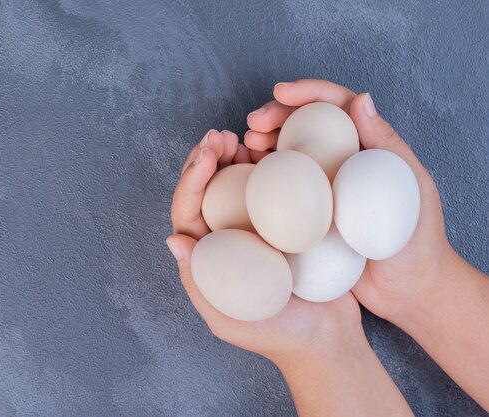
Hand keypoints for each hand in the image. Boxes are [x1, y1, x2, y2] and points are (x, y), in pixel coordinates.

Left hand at [168, 125, 413, 416]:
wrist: (328, 340)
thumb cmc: (277, 335)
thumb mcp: (229, 319)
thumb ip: (199, 283)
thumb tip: (173, 238)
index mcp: (208, 255)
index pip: (189, 210)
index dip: (191, 179)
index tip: (207, 154)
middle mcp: (228, 237)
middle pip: (208, 190)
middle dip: (208, 158)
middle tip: (221, 135)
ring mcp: (256, 228)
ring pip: (237, 183)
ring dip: (234, 156)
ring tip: (242, 137)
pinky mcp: (286, 224)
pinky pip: (273, 188)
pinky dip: (268, 166)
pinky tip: (271, 150)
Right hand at [246, 79, 454, 323]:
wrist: (406, 291)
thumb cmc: (418, 240)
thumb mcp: (412, 187)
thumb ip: (386, 144)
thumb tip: (360, 99)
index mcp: (367, 148)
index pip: (335, 107)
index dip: (308, 93)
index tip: (280, 94)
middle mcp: (340, 163)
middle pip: (304, 126)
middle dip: (275, 115)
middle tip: (253, 123)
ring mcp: (322, 190)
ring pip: (287, 154)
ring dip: (263, 142)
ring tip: (246, 144)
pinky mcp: (308, 216)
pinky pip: (280, 191)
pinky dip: (261, 177)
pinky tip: (246, 173)